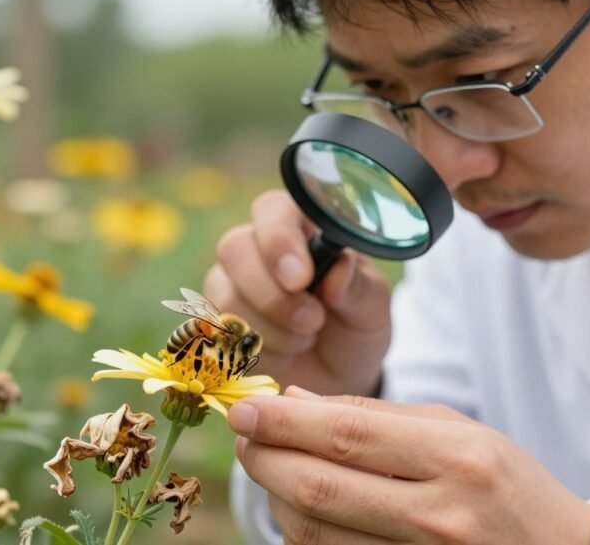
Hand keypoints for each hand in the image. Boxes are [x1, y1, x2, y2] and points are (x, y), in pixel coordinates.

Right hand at [205, 189, 392, 396]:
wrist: (336, 380)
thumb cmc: (355, 329)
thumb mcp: (373, 309)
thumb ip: (360, 288)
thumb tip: (337, 272)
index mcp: (299, 228)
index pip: (272, 209)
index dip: (279, 239)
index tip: (301, 279)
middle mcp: (257, 249)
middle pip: (235, 247)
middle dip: (273, 294)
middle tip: (312, 321)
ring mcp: (230, 286)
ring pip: (226, 297)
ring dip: (272, 330)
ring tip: (307, 339)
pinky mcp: (216, 325)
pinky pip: (219, 334)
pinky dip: (255, 352)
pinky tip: (283, 354)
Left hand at [230, 386, 589, 544]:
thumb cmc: (506, 483)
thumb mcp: (457, 429)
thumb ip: (375, 416)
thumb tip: (293, 401)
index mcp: (457, 458)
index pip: (347, 436)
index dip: (283, 422)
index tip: (244, 406)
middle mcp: (439, 515)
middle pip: (320, 488)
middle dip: (265, 457)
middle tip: (243, 434)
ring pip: (314, 533)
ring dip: (277, 495)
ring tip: (271, 463)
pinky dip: (303, 530)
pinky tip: (301, 502)